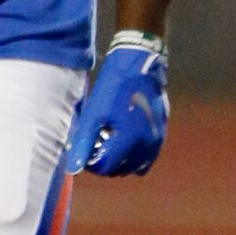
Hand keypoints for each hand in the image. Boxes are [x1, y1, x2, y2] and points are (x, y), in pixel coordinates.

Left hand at [66, 34, 168, 176]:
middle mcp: (146, 145)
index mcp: (128, 141)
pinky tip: (123, 141)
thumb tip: (75, 167)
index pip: (105, 168)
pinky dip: (135, 156)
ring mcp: (156, 140)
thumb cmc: (114, 87)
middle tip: (93, 146)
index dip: (91, 163)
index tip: (84, 150)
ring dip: (120, 161)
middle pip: (120, 170)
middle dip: (104, 162)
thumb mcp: (94, 114)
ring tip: (108, 144)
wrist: (140, 64)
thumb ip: (85, 143)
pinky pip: (148, 157)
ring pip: (135, 167)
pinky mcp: (161, 132)